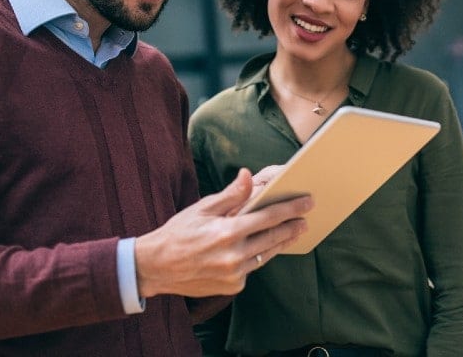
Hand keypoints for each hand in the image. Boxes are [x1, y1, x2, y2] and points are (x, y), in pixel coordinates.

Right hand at [134, 168, 312, 297]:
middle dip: (292, 227)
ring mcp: (234, 274)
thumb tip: (249, 175)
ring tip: (293, 232)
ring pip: (266, 255)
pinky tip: (264, 248)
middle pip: (273, 238)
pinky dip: (257, 257)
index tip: (307, 202)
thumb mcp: (202, 209)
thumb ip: (230, 195)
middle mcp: (233, 256)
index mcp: (227, 232)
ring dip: (281, 243)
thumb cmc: (178, 233)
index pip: (268, 217)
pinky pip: (251, 269)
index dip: (290, 208)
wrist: (155, 267)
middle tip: (306, 218)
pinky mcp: (232, 287)